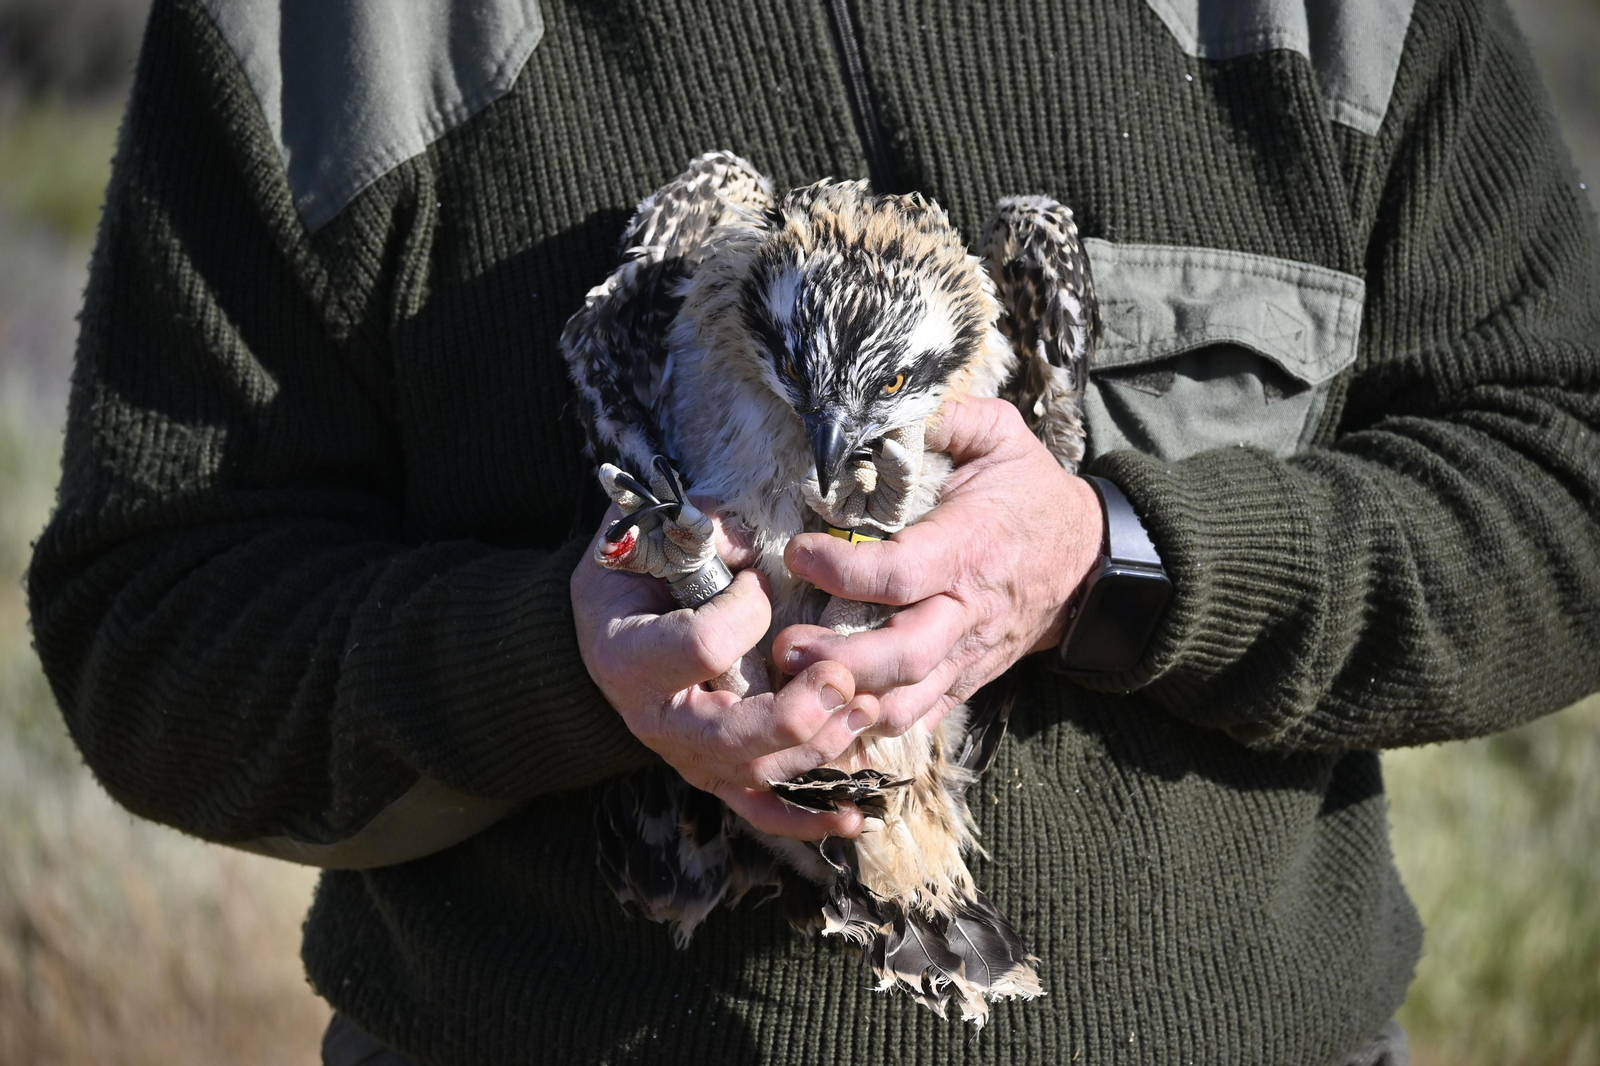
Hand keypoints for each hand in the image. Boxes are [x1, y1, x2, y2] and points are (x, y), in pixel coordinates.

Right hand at [572, 503, 881, 839]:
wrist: (608, 627)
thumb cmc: (629, 574)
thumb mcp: (644, 538)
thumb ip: (695, 533)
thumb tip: (751, 548)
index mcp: (630, 657)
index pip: (701, 646)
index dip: (745, 613)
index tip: (760, 579)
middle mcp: (657, 720)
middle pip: (732, 738)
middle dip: (797, 714)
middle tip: (843, 677)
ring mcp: (688, 756)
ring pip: (759, 775)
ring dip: (821, 747)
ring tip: (866, 708)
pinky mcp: (715, 774)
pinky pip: (760, 810)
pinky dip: (808, 818)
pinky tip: (855, 816)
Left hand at [775, 396, 1104, 734]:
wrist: (1089, 561)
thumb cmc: (1030, 493)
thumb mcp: (1000, 436)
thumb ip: (947, 416)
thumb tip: (883, 404)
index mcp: (970, 547)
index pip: (902, 573)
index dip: (844, 569)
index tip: (798, 552)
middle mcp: (969, 611)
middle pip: (904, 654)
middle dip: (840, 658)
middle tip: (784, 645)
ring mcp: (968, 654)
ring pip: (909, 700)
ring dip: (852, 702)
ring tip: (798, 686)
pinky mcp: (965, 680)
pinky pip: (921, 716)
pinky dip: (874, 724)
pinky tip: (828, 713)